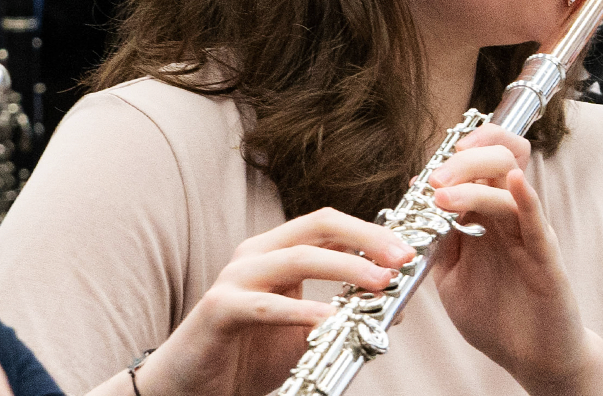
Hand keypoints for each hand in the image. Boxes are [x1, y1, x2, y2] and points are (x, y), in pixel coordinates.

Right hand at [133, 208, 415, 395]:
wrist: (191, 386)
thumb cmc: (247, 356)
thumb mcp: (304, 331)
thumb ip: (341, 314)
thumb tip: (394, 305)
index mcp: (275, 252)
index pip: (329, 223)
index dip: (372, 230)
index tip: (410, 249)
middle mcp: (255, 255)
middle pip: (318, 226)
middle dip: (367, 237)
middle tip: (403, 258)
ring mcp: (235, 279)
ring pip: (298, 257)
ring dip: (346, 267)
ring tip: (381, 283)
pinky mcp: (220, 309)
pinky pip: (268, 306)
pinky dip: (303, 311)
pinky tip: (331, 319)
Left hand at [419, 125, 599, 391]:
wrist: (532, 359)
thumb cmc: (496, 317)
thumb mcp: (451, 277)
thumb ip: (436, 244)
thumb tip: (413, 208)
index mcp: (488, 218)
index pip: (480, 164)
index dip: (458, 153)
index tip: (426, 171)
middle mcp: (511, 218)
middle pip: (498, 160)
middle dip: (462, 160)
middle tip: (433, 180)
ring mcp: (530, 235)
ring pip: (511, 184)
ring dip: (473, 183)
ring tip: (441, 196)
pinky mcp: (547, 260)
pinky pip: (537, 222)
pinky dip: (526, 198)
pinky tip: (514, 183)